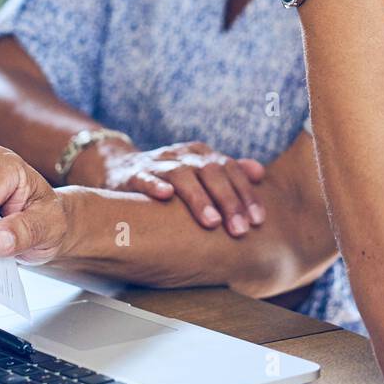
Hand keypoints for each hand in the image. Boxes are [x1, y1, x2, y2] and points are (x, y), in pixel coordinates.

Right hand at [87, 141, 265, 235]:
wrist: (122, 168)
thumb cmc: (172, 177)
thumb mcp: (201, 171)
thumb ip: (229, 172)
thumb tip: (260, 173)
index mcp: (203, 154)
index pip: (231, 170)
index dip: (246, 194)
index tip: (258, 220)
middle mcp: (183, 155)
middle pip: (211, 172)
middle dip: (228, 201)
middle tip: (240, 229)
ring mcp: (158, 163)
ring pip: (182, 175)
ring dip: (198, 198)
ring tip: (212, 222)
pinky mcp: (134, 175)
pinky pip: (145, 178)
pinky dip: (155, 185)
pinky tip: (166, 196)